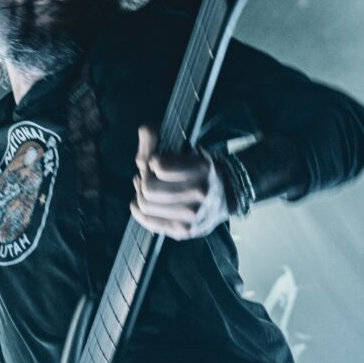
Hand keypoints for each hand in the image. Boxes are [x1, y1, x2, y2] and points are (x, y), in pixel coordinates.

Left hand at [130, 125, 228, 239]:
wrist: (225, 197)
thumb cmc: (199, 171)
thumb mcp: (185, 149)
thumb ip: (160, 139)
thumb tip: (145, 130)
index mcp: (203, 169)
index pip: (159, 166)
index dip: (153, 162)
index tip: (158, 162)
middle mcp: (200, 194)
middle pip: (148, 188)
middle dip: (144, 179)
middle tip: (149, 176)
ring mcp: (192, 217)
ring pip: (145, 205)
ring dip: (140, 194)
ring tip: (148, 188)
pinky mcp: (183, 232)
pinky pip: (147, 222)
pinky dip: (138, 210)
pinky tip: (140, 203)